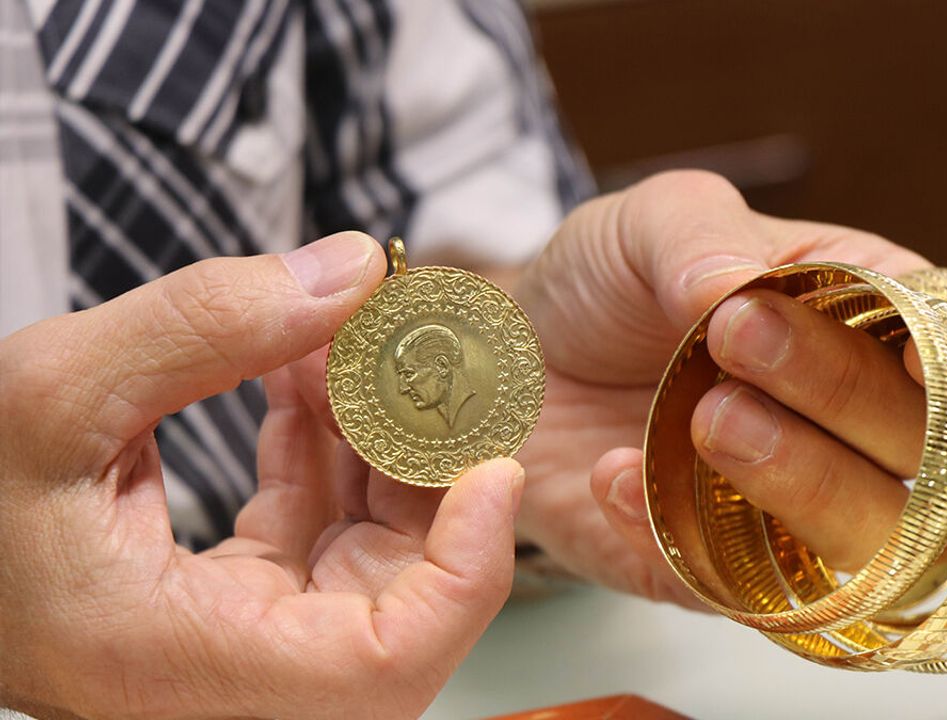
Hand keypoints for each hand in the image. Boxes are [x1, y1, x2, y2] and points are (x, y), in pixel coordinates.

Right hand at [0, 233, 523, 719]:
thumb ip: (206, 327)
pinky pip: (322, 527)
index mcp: (188, 668)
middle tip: (424, 358)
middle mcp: (235, 676)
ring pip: (371, 550)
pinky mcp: (239, 599)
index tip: (491, 463)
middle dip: (425, 462)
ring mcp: (244, 639)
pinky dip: (328, 447)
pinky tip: (309, 368)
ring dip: (377, 437)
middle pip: (404, 590)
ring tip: (354, 339)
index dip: (468, 566)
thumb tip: (351, 271)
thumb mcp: (57, 394)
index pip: (388, 662)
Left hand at [512, 170, 946, 605]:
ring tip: (706, 418)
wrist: (508, 359)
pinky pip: (736, 587)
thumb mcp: (650, 220)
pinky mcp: (722, 573)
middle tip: (737, 335)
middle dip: (842, 395)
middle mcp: (859, 428)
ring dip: (800, 481)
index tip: (910, 354)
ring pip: (866, 542)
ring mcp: (798, 510)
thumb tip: (742, 287)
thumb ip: (700, 237)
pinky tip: (618, 475)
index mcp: (875, 321)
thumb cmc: (609, 281)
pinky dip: (679, 535)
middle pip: (928, 450)